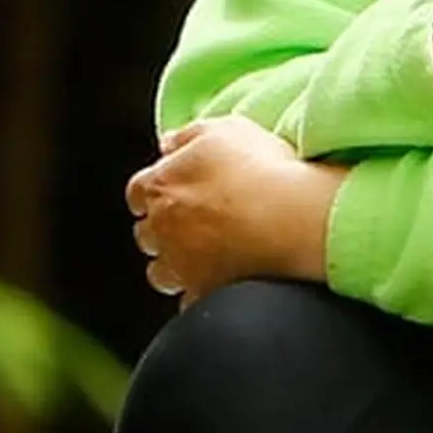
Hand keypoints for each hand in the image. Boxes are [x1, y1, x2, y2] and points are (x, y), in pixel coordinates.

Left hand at [127, 118, 349, 303]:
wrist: (295, 218)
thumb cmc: (262, 170)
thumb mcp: (223, 130)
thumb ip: (187, 137)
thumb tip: (168, 145)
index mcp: (162, 186)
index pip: (138, 191)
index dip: (154, 191)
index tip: (168, 192)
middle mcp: (163, 229)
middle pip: (147, 233)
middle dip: (163, 230)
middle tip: (191, 224)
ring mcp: (182, 265)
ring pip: (160, 273)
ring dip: (175, 266)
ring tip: (202, 258)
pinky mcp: (205, 294)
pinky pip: (190, 302)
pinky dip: (200, 295)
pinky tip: (219, 285)